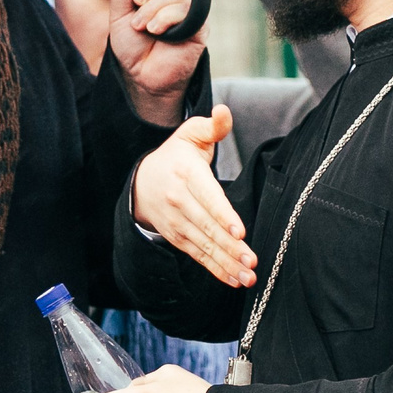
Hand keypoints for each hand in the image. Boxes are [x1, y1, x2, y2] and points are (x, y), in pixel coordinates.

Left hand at [108, 0, 208, 123]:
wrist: (141, 75)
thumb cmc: (132, 43)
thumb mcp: (118, 12)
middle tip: (136, 3)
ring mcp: (192, 6)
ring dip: (154, 6)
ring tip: (142, 25)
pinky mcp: (200, 23)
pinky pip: (187, 7)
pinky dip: (165, 17)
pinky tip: (157, 31)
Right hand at [133, 108, 255, 287]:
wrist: (141, 181)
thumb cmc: (176, 155)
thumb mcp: (190, 135)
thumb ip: (212, 126)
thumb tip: (223, 113)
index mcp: (186, 174)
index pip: (207, 196)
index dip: (223, 215)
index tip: (239, 230)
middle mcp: (179, 201)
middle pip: (207, 226)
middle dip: (230, 246)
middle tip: (251, 261)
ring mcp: (177, 222)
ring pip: (204, 245)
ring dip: (226, 263)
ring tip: (248, 277)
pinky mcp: (177, 237)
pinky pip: (197, 255)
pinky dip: (215, 269)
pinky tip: (233, 280)